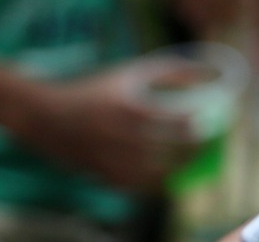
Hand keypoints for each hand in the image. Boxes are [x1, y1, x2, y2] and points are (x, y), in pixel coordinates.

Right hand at [13, 61, 200, 191]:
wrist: (46, 116)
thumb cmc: (95, 90)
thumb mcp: (131, 73)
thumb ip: (171, 71)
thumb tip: (207, 74)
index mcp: (132, 109)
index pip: (180, 123)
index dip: (201, 126)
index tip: (212, 121)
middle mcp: (122, 137)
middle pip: (172, 151)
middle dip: (195, 150)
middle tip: (206, 144)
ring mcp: (111, 160)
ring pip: (156, 176)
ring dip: (177, 170)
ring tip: (189, 161)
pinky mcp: (101, 176)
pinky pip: (135, 187)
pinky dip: (153, 184)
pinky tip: (164, 175)